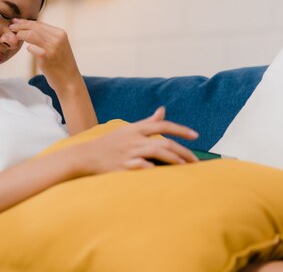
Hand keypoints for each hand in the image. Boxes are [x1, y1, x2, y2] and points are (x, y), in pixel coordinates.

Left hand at [9, 18, 79, 91]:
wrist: (70, 81)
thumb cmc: (62, 64)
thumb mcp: (59, 46)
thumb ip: (48, 37)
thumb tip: (31, 28)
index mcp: (60, 33)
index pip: (39, 23)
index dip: (25, 22)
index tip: (16, 22)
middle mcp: (57, 39)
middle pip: (34, 27)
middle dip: (20, 26)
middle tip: (11, 27)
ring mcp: (52, 48)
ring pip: (31, 35)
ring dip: (20, 34)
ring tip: (14, 36)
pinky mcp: (46, 59)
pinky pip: (32, 48)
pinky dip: (28, 47)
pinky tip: (27, 49)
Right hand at [75, 107, 199, 174]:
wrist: (86, 156)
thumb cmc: (110, 143)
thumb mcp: (128, 129)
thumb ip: (148, 122)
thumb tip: (162, 110)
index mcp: (136, 129)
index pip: (162, 125)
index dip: (180, 130)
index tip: (196, 136)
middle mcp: (134, 139)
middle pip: (163, 142)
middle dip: (182, 151)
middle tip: (196, 160)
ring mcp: (128, 153)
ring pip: (155, 152)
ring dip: (172, 158)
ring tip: (185, 165)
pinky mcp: (122, 166)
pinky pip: (140, 166)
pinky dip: (152, 168)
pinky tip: (162, 173)